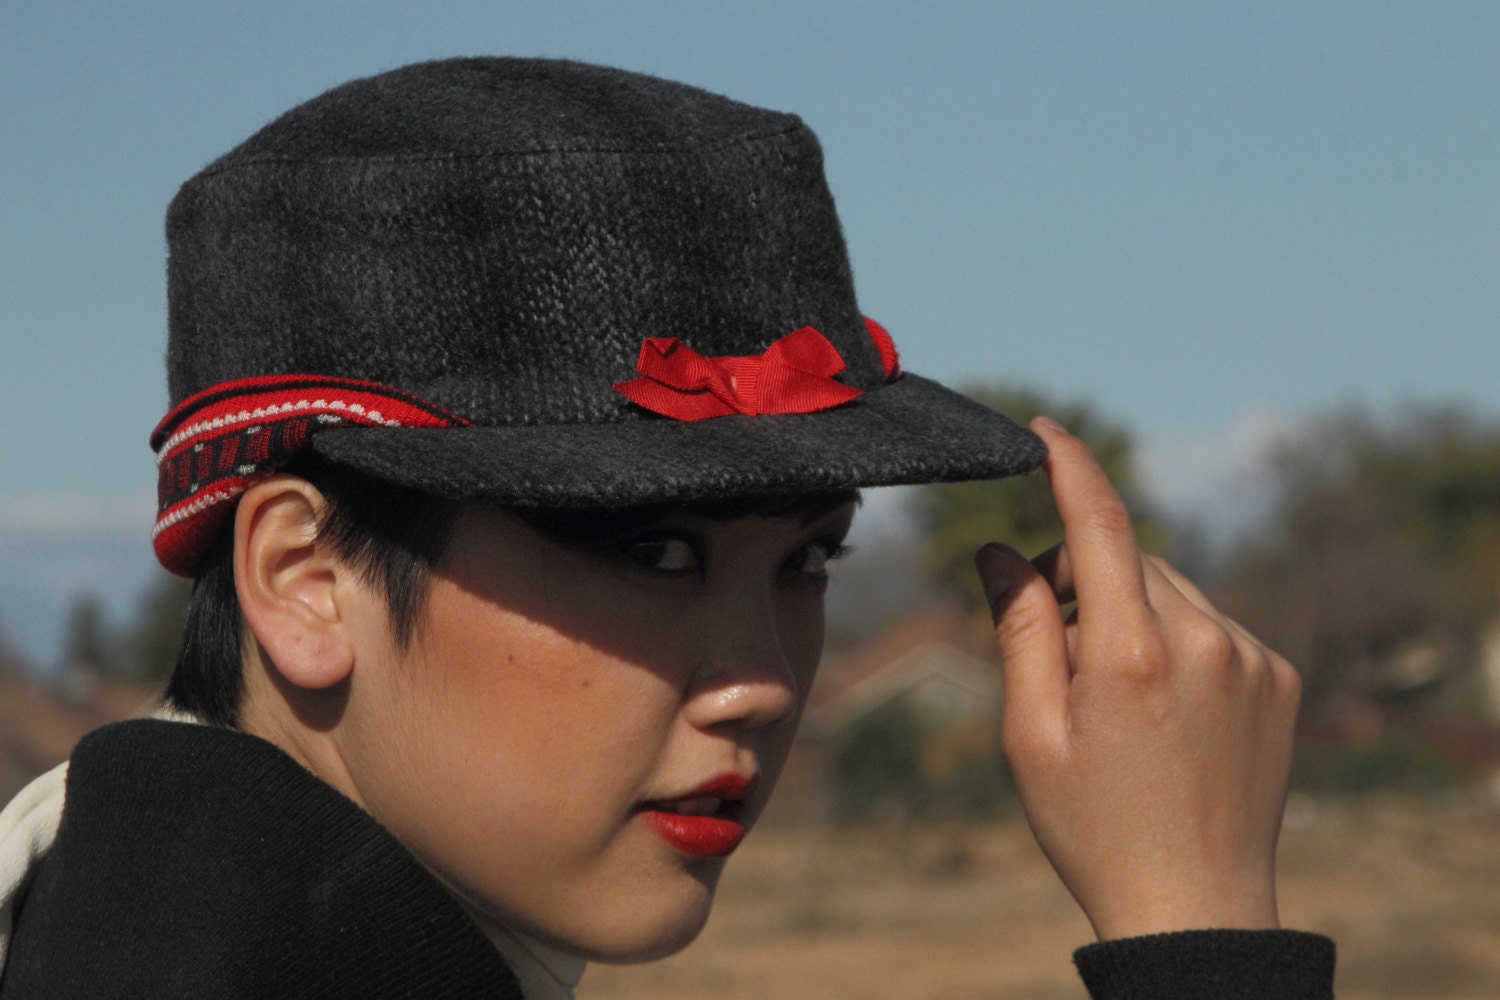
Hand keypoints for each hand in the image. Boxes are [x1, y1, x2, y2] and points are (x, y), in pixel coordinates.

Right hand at [973, 417, 1300, 940]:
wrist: (1195, 903)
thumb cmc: (1094, 825)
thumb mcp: (1031, 734)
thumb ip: (1019, 630)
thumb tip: (1000, 552)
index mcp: (1131, 653)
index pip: (1100, 522)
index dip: (1070, 465)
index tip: (1045, 429)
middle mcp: (1204, 640)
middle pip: (1130, 559)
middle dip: (1086, 579)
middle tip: (1060, 654)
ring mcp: (1252, 657)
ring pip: (1174, 590)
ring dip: (1136, 613)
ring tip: (1118, 697)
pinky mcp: (1280, 677)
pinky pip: (1215, 624)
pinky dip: (1180, 640)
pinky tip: (1166, 709)